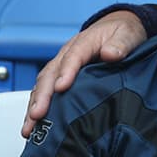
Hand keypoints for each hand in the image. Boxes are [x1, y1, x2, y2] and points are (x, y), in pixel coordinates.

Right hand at [22, 10, 146, 136]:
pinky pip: (45, 92)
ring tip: (29, 127)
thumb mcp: (127, 34)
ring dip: (35, 106)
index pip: (73, 57)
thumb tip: (110, 54)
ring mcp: (61, 66)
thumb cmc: (122, 32)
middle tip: (38, 115)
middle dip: (43, 95)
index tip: (61, 88)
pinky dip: (38, 108)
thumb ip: (121, 44)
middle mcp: (67, 54)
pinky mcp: (60, 76)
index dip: (66, 72)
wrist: (118, 29)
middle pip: (50, 74)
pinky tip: (34, 126)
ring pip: (43, 85)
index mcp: (84, 42)